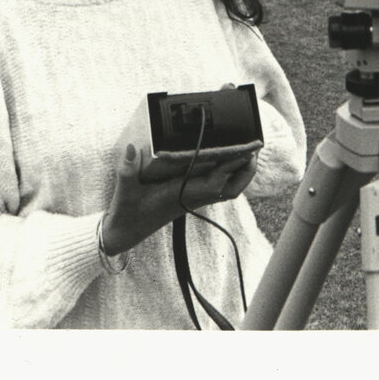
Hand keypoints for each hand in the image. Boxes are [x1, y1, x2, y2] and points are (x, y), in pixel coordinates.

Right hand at [101, 144, 258, 256]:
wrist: (124, 234)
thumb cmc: (126, 214)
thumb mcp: (124, 192)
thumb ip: (126, 170)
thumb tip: (131, 148)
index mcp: (181, 195)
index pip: (214, 181)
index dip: (230, 164)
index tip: (244, 147)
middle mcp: (191, 198)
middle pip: (230, 188)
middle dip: (245, 169)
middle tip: (255, 145)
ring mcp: (192, 199)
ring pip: (226, 188)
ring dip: (239, 171)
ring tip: (247, 149)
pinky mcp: (188, 198)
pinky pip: (215, 186)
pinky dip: (225, 173)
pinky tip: (225, 159)